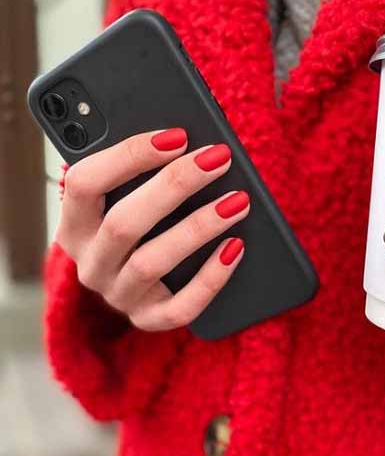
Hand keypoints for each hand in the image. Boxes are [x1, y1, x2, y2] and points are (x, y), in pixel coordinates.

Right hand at [57, 128, 249, 330]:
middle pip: (123, 223)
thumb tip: (189, 142)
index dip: (129, 156)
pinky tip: (236, 247)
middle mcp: (90, 263)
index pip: (84, 183)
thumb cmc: (144, 220)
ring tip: (238, 201)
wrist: (145, 283)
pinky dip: (210, 277)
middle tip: (218, 159)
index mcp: (75, 224)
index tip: (178, 136)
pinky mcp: (149, 319)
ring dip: (198, 228)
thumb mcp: (128, 195)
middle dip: (175, 186)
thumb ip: (144, 171)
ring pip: (152, 263)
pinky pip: (180, 307)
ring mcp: (118, 295)